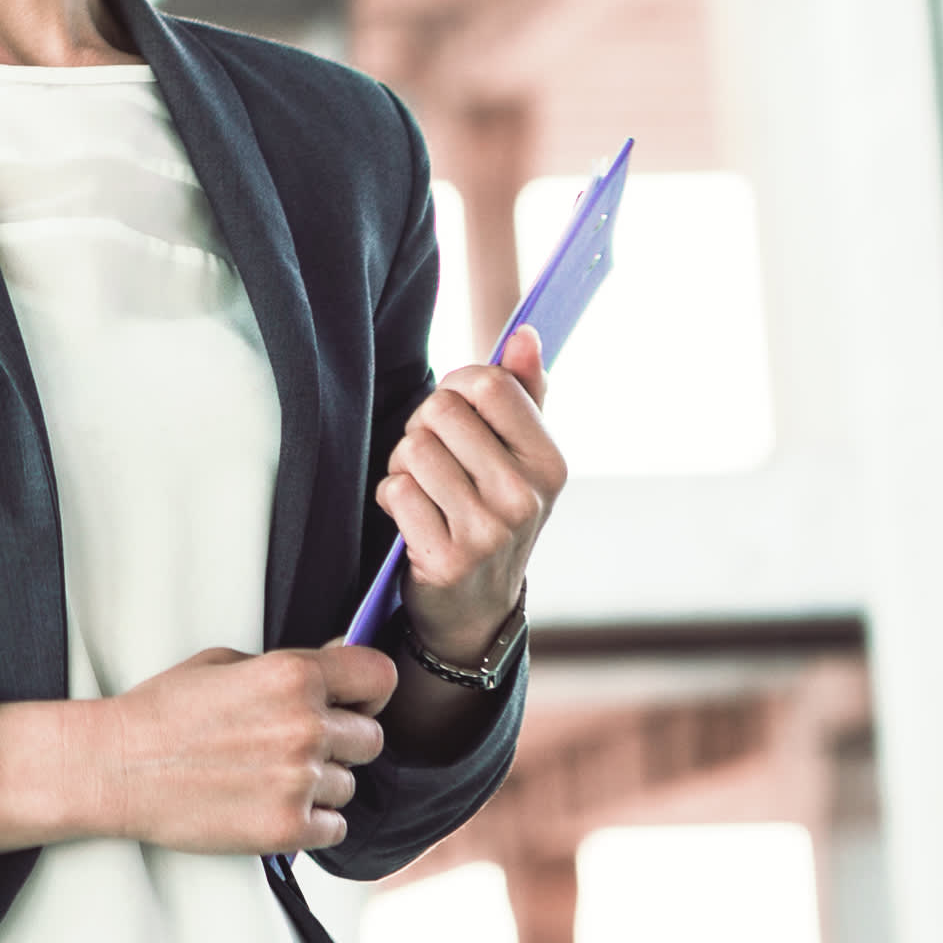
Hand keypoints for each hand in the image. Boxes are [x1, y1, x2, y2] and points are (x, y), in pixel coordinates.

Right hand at [0, 644, 396, 859]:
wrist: (117, 768)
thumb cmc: (163, 712)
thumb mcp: (224, 663)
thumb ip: (290, 664)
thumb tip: (343, 658)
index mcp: (291, 676)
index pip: (380, 677)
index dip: (368, 691)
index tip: (353, 702)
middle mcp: (304, 727)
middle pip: (371, 740)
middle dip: (341, 742)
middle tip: (298, 746)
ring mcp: (298, 780)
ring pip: (349, 787)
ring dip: (320, 785)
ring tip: (270, 777)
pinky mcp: (287, 828)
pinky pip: (334, 828)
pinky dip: (310, 822)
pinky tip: (272, 805)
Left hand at [379, 328, 566, 665]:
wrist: (477, 608)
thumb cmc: (493, 512)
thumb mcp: (521, 459)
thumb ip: (524, 393)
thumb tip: (526, 334)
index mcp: (550, 462)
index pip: (489, 383)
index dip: (456, 386)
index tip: (455, 409)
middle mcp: (526, 497)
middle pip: (441, 411)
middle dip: (424, 427)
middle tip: (437, 460)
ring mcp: (489, 531)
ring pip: (413, 449)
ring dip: (404, 464)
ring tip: (425, 489)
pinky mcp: (448, 559)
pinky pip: (395, 490)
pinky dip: (392, 498)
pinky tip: (411, 518)